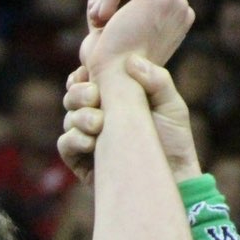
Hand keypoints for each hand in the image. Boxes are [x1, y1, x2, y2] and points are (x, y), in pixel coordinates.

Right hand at [57, 58, 202, 184]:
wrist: (174, 178)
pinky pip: (65, 145)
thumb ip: (156, 80)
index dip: (82, 75)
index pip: (87, 81)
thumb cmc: (175, 141)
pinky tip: (90, 140)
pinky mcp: (82, 163)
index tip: (88, 72)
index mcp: (115, 100)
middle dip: (78, 93)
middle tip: (94, 96)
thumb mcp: (172, 105)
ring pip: (69, 119)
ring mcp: (89, 140)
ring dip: (79, 117)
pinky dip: (73, 139)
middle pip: (72, 98)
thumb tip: (130, 61)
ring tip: (99, 123)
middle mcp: (99, 118)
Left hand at [78, 0, 194, 75]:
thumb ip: (105, 9)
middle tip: (99, 24)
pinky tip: (105, 18)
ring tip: (101, 22)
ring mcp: (176, 1)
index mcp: (175, 20)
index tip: (105, 30)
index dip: (118, 4)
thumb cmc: (107, 67)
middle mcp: (182, 10)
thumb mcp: (104, 34)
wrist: (114, 80)